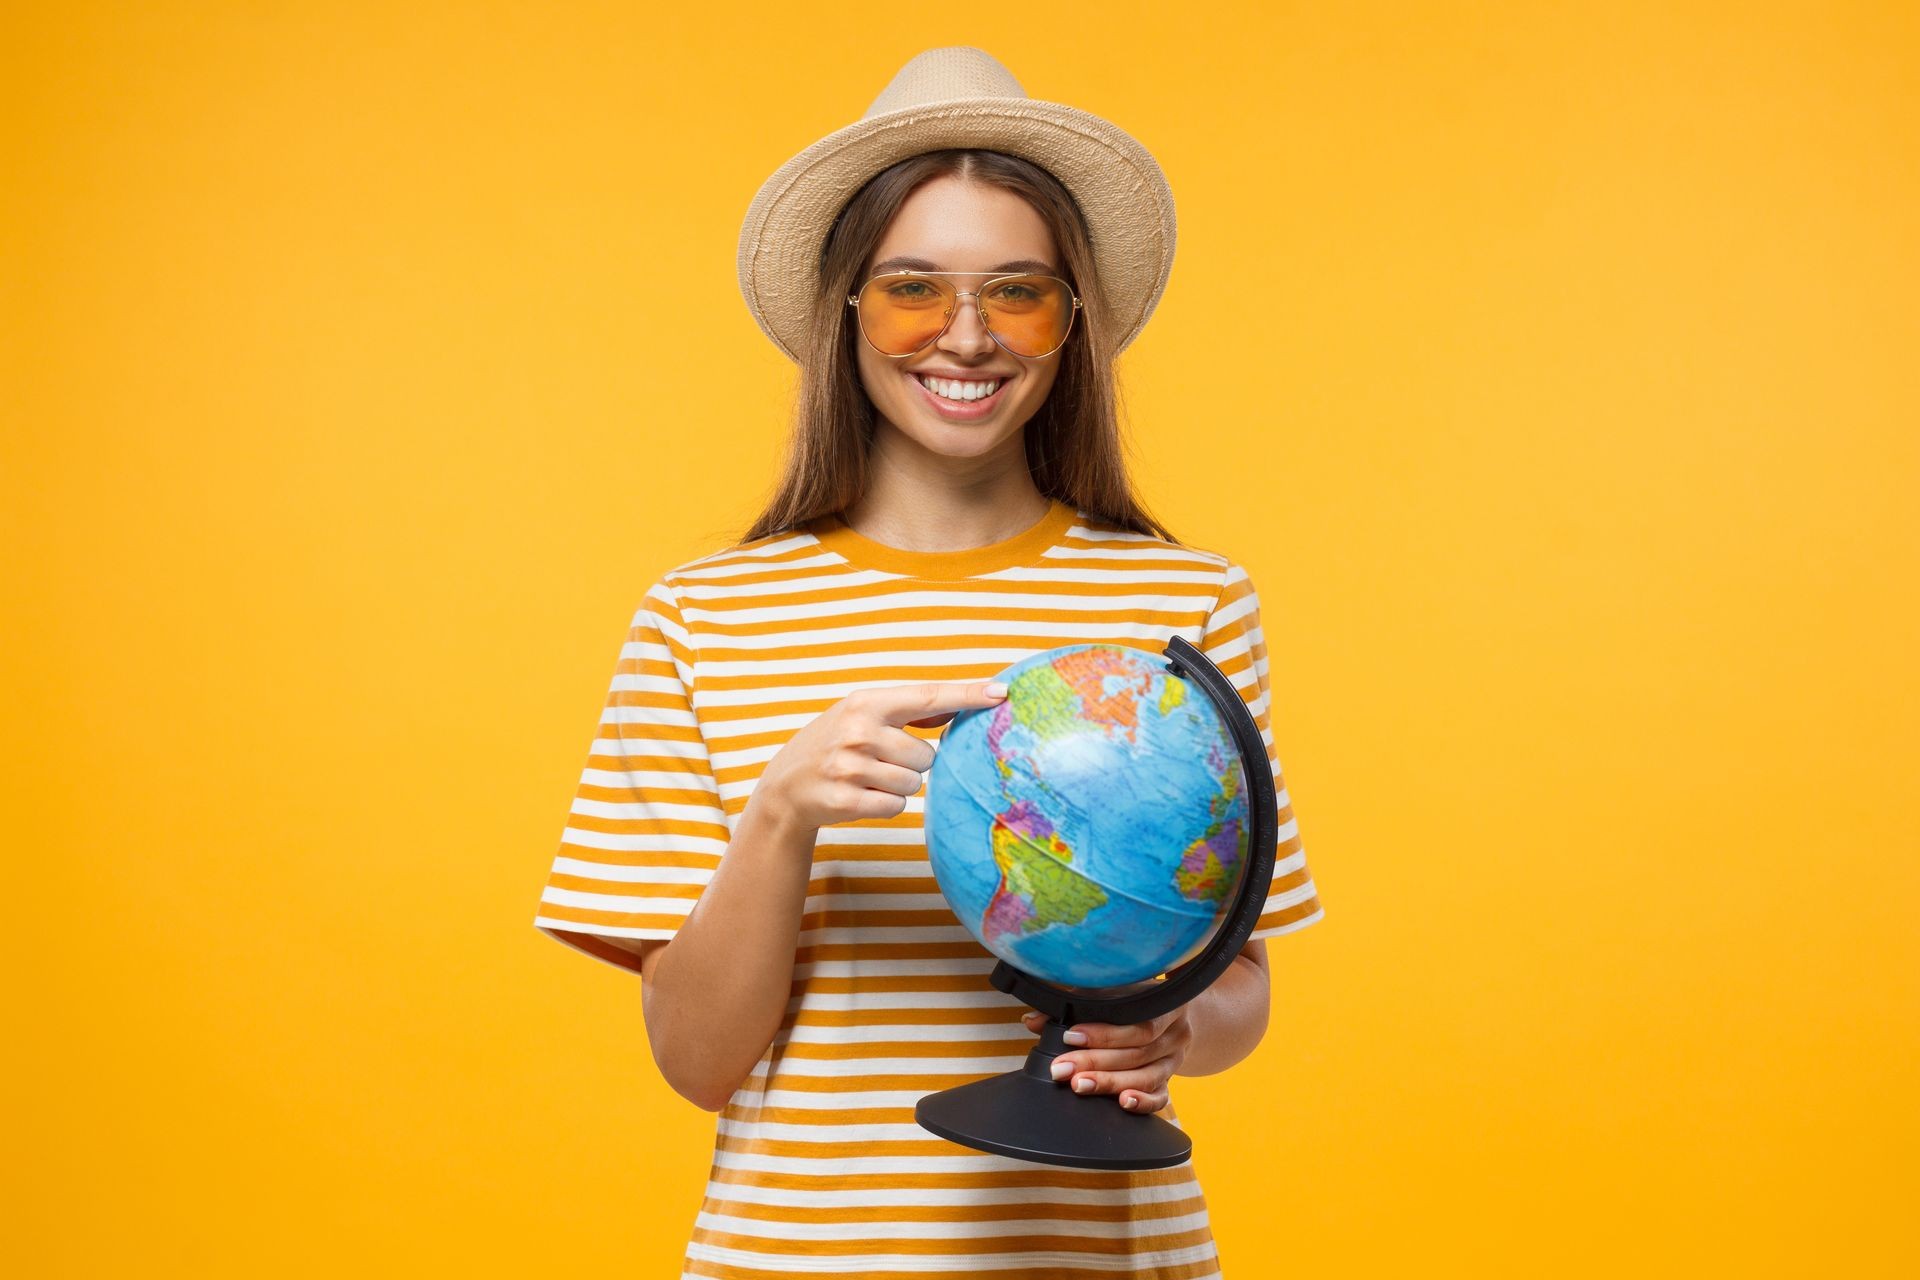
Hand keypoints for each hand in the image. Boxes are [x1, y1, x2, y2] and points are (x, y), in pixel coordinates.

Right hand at [753, 679, 1007, 830]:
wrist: (785, 786)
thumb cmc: (833, 744)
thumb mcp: (861, 714)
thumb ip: (906, 710)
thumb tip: (958, 707)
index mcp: (866, 702)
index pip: (928, 695)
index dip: (967, 694)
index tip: (1001, 692)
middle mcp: (858, 730)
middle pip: (927, 755)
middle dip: (913, 763)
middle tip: (881, 761)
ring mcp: (850, 766)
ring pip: (914, 783)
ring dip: (899, 785)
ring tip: (868, 778)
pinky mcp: (847, 800)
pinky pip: (897, 806)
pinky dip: (886, 805)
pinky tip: (861, 796)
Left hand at [1020, 1008, 1193, 1113]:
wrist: (1173, 1017)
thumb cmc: (1135, 1001)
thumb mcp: (1112, 993)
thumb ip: (1075, 1003)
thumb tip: (1033, 1021)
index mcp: (1165, 1006)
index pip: (1137, 1024)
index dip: (1103, 1033)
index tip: (1069, 1036)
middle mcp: (1175, 1035)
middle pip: (1136, 1053)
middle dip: (1095, 1062)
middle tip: (1062, 1069)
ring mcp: (1174, 1061)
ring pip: (1145, 1077)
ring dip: (1109, 1083)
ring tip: (1079, 1086)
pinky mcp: (1170, 1082)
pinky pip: (1160, 1098)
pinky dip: (1142, 1103)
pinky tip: (1121, 1103)